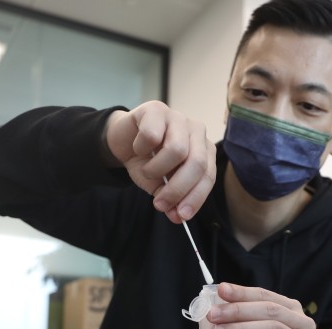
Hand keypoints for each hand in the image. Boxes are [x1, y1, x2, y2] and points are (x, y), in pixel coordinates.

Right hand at [104, 101, 215, 222]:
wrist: (123, 142)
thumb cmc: (147, 163)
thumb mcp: (159, 186)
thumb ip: (171, 201)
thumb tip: (177, 217)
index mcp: (204, 151)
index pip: (208, 176)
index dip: (195, 197)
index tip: (181, 215)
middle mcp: (196, 131)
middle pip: (197, 163)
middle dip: (178, 189)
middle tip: (160, 204)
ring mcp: (178, 117)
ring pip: (176, 149)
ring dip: (156, 169)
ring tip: (146, 171)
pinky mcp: (157, 109)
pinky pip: (152, 135)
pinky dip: (140, 148)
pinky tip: (137, 148)